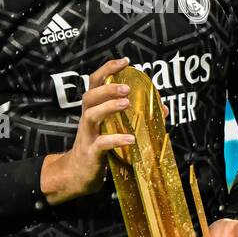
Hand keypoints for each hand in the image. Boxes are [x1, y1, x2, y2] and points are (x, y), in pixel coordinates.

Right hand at [40, 56, 164, 204]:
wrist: (75, 175)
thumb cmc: (97, 148)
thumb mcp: (111, 129)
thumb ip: (131, 117)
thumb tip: (162, 110)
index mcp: (92, 109)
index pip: (95, 82)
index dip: (108, 69)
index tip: (125, 61)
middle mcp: (87, 119)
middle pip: (90, 95)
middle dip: (108, 88)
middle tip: (127, 88)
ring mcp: (87, 136)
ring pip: (91, 115)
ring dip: (109, 107)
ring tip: (126, 104)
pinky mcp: (91, 153)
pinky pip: (101, 144)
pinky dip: (116, 140)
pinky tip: (130, 139)